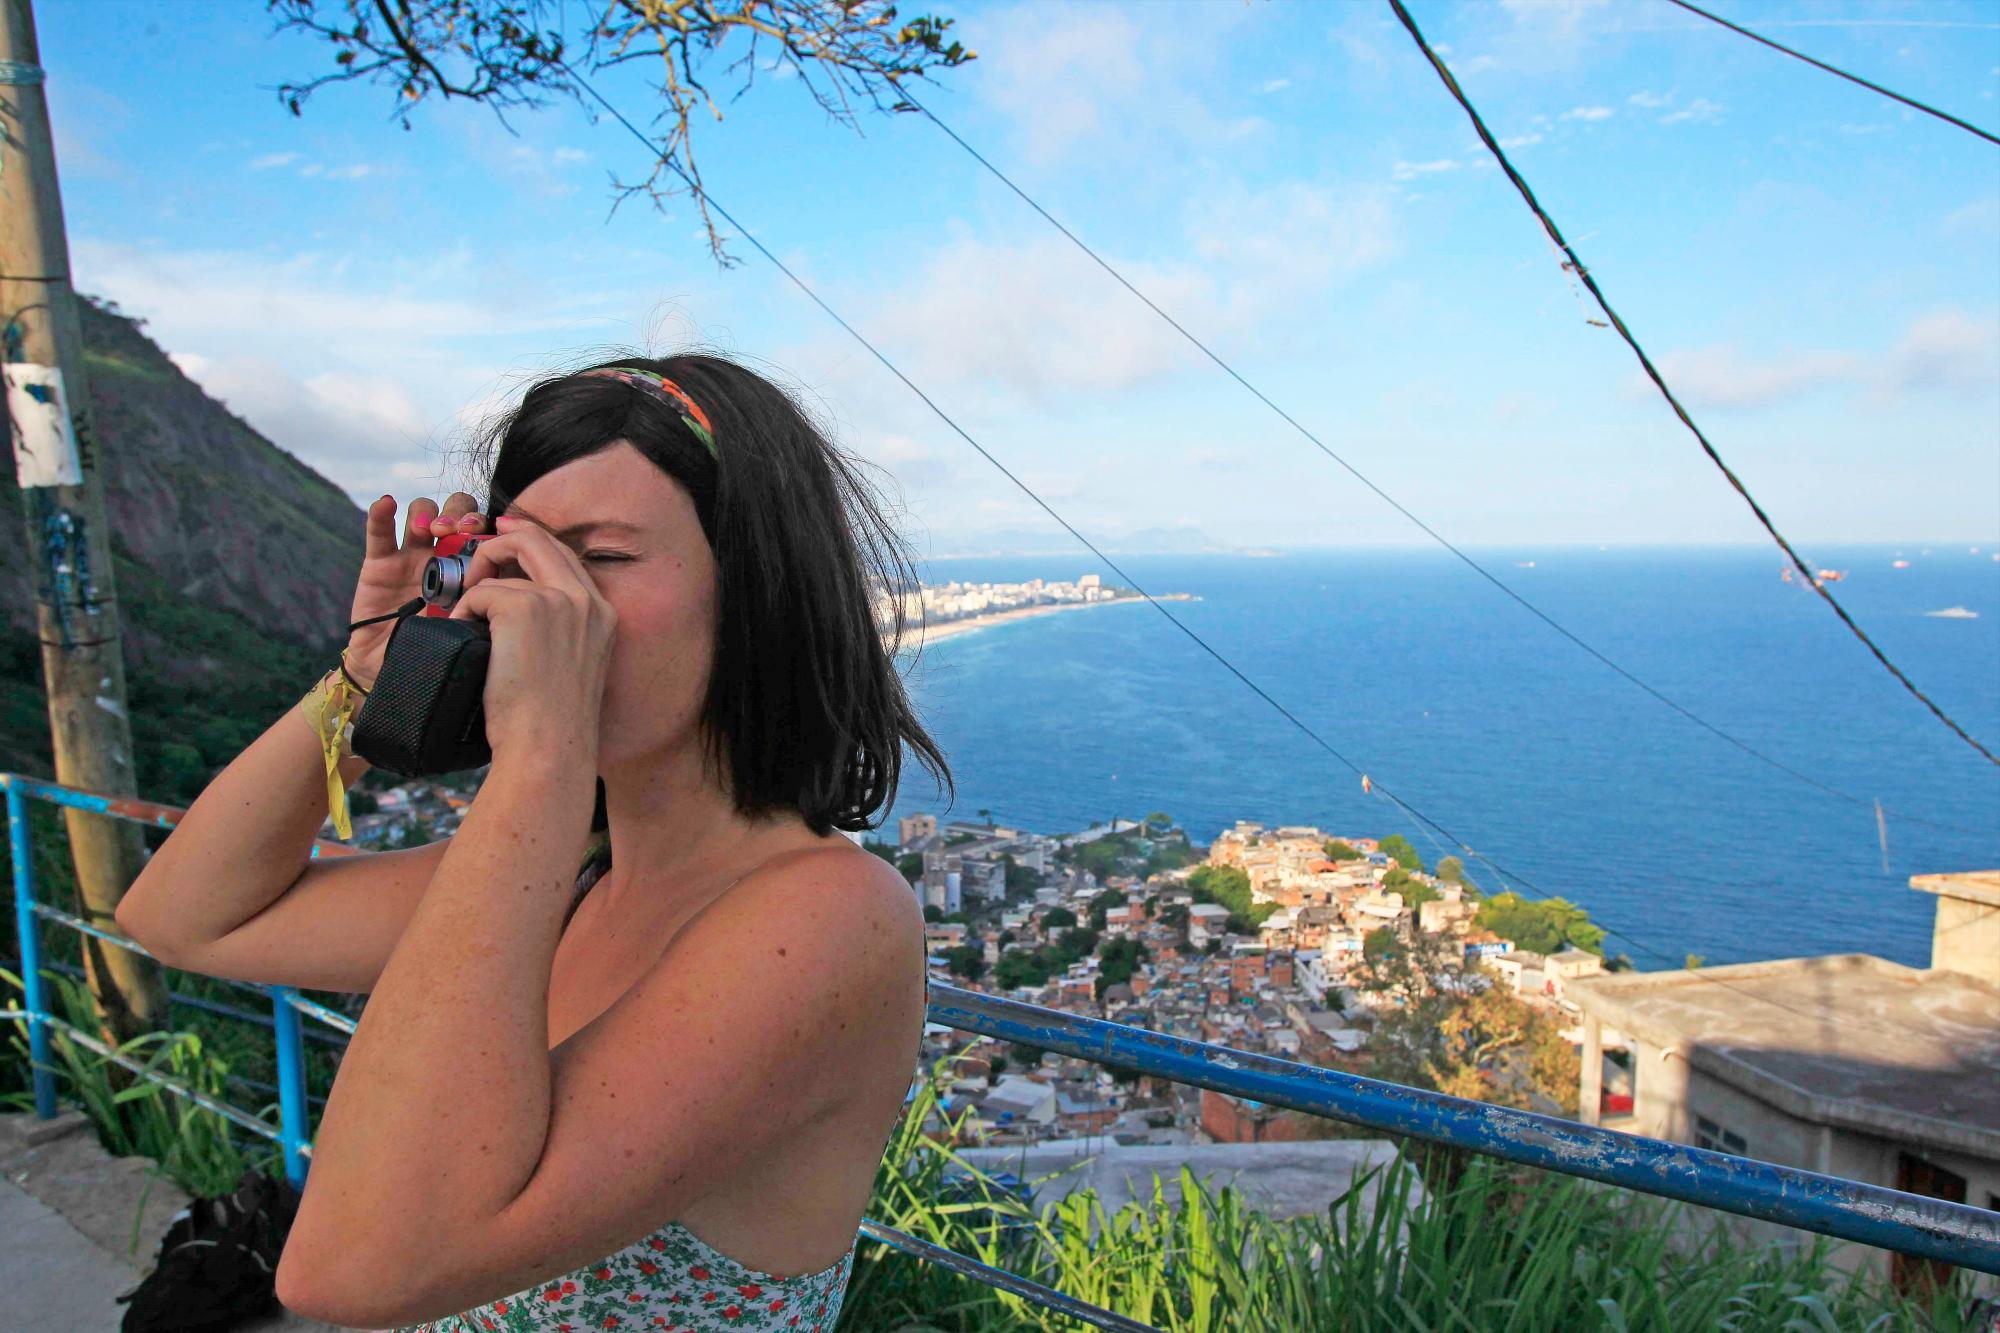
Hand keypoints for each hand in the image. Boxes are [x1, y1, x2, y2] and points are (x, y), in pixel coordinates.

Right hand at [348, 493, 488, 688]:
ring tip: (432, 530)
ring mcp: (411, 557)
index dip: (491, 526)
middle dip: (461, 514)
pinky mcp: (379, 565)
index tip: (496, 536)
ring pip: (422, 513)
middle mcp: (443, 555)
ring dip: (429, 514)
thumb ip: (501, 607)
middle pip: (456, 512)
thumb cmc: (449, 652)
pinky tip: (387, 504)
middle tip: (463, 530)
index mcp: (473, 567)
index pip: (487, 529)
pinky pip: (379, 532)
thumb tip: (532, 591)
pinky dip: (381, 513)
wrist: (403, 674)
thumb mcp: (479, 627)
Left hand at [445, 514, 617, 765]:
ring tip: (467, 621)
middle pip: (537, 537)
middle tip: (474, 568)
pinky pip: (479, 593)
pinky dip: (464, 613)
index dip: (528, 540)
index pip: (564, 555)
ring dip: (476, 588)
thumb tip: (516, 602)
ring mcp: (557, 601)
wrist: (549, 748)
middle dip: (497, 543)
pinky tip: (468, 642)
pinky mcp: (523, 609)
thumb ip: (560, 628)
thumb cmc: (551, 723)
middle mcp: (586, 599)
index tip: (501, 539)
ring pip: (503, 564)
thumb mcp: (572, 664)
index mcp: (602, 613)